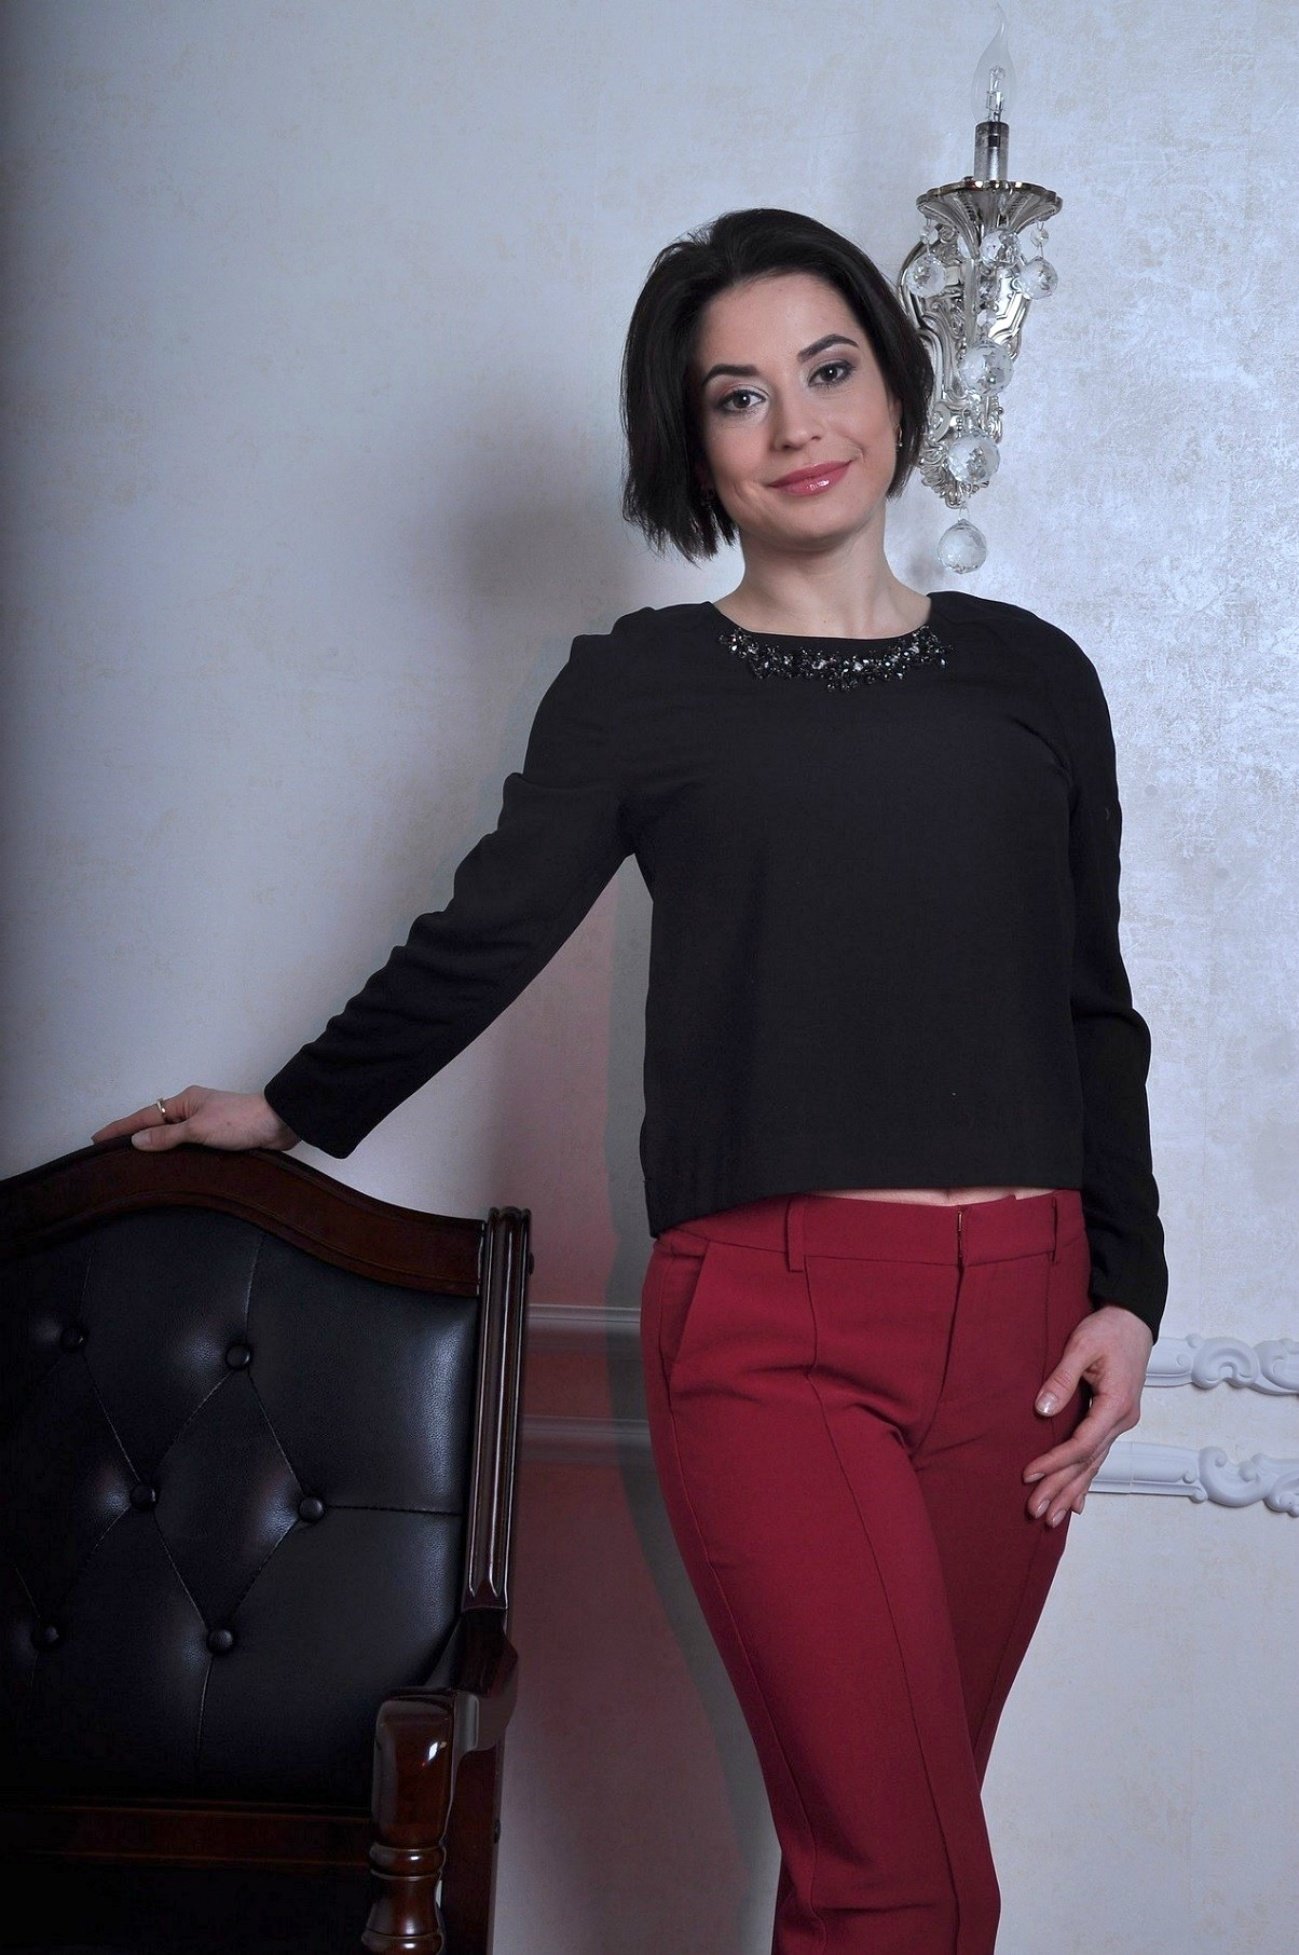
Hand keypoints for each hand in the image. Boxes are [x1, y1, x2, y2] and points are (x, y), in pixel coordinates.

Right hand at [91, 1087, 299, 1153]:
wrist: (279, 1124)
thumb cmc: (239, 1121)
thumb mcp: (198, 1129)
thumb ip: (167, 1137)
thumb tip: (136, 1141)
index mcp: (184, 1101)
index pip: (144, 1117)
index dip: (120, 1128)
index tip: (97, 1139)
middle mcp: (192, 1110)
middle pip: (156, 1126)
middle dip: (134, 1138)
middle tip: (110, 1154)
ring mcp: (205, 1124)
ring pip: (172, 1137)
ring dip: (155, 1148)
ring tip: (132, 1163)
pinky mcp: (218, 1138)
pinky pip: (187, 1146)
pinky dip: (175, 1154)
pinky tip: (169, 1167)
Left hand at [1022, 1302, 1152, 1525]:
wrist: (1134, 1320)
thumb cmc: (1108, 1330)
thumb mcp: (1082, 1346)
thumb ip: (1062, 1379)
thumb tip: (1042, 1410)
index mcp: (1116, 1404)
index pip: (1082, 1444)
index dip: (1054, 1462)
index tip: (1028, 1473)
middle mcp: (1122, 1420)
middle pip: (1088, 1462)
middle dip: (1061, 1489)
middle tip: (1037, 1512)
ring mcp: (1121, 1422)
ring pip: (1094, 1464)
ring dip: (1072, 1491)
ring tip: (1051, 1518)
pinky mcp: (1114, 1419)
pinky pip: (1098, 1455)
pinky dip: (1085, 1479)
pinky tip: (1077, 1503)